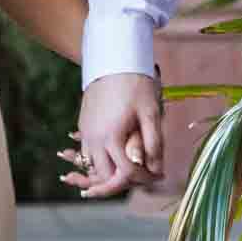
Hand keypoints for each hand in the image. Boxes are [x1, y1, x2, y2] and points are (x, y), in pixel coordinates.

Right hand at [67, 72, 163, 197]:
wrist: (113, 59)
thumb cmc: (136, 83)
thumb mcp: (151, 112)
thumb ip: (154, 143)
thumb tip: (157, 169)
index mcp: (111, 137)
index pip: (125, 173)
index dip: (143, 179)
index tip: (157, 176)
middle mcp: (94, 139)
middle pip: (104, 177)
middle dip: (124, 182)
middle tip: (144, 177)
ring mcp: (86, 133)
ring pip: (94, 168)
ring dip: (110, 173)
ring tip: (133, 168)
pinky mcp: (84, 127)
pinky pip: (89, 154)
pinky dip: (101, 161)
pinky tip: (118, 155)